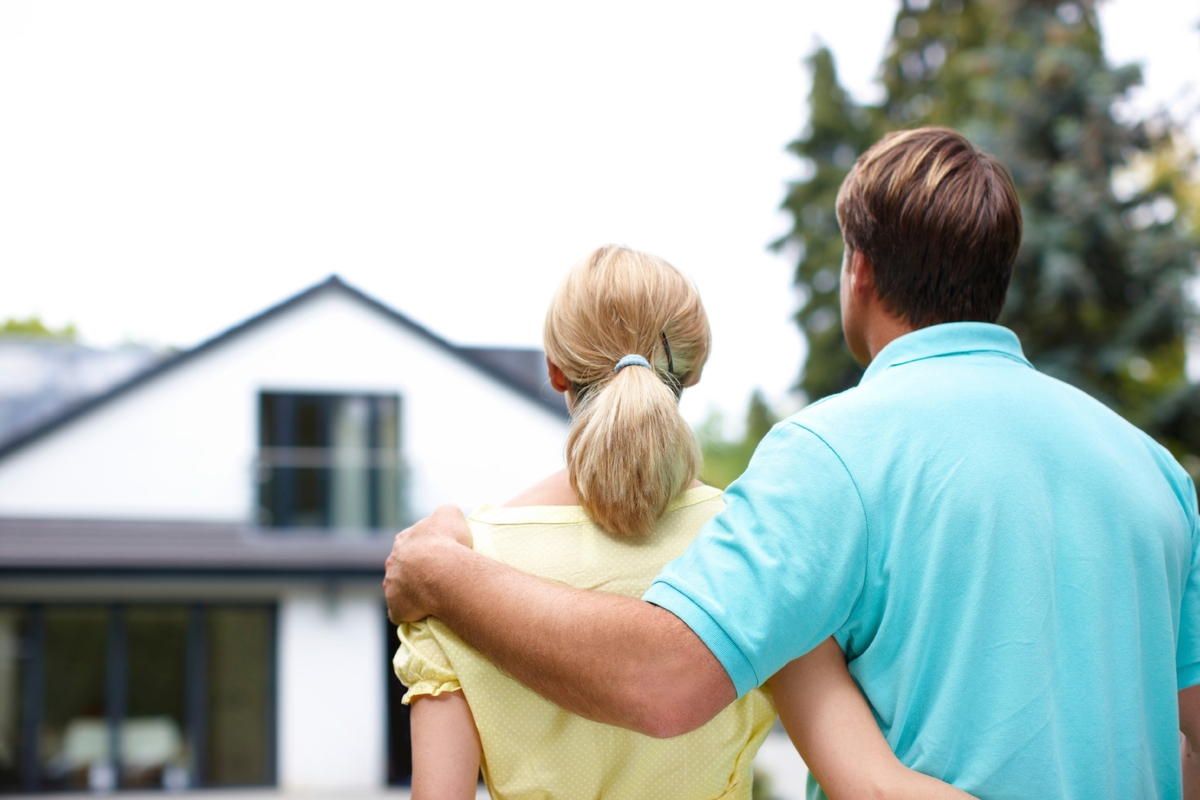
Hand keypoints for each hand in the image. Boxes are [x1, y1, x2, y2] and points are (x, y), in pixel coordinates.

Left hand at [383, 505, 473, 624]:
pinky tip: (421, 614)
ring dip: (409, 592)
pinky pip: (400, 612)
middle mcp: (392, 562)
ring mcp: (391, 586)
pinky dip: (408, 613)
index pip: (408, 542)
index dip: (422, 548)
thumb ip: (446, 514)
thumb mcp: (450, 514)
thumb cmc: (447, 541)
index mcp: (403, 540)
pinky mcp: (396, 608)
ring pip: (398, 590)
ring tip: (430, 596)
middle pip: (401, 567)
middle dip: (413, 571)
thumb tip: (446, 518)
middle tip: (434, 576)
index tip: (435, 553)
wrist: (440, 571)